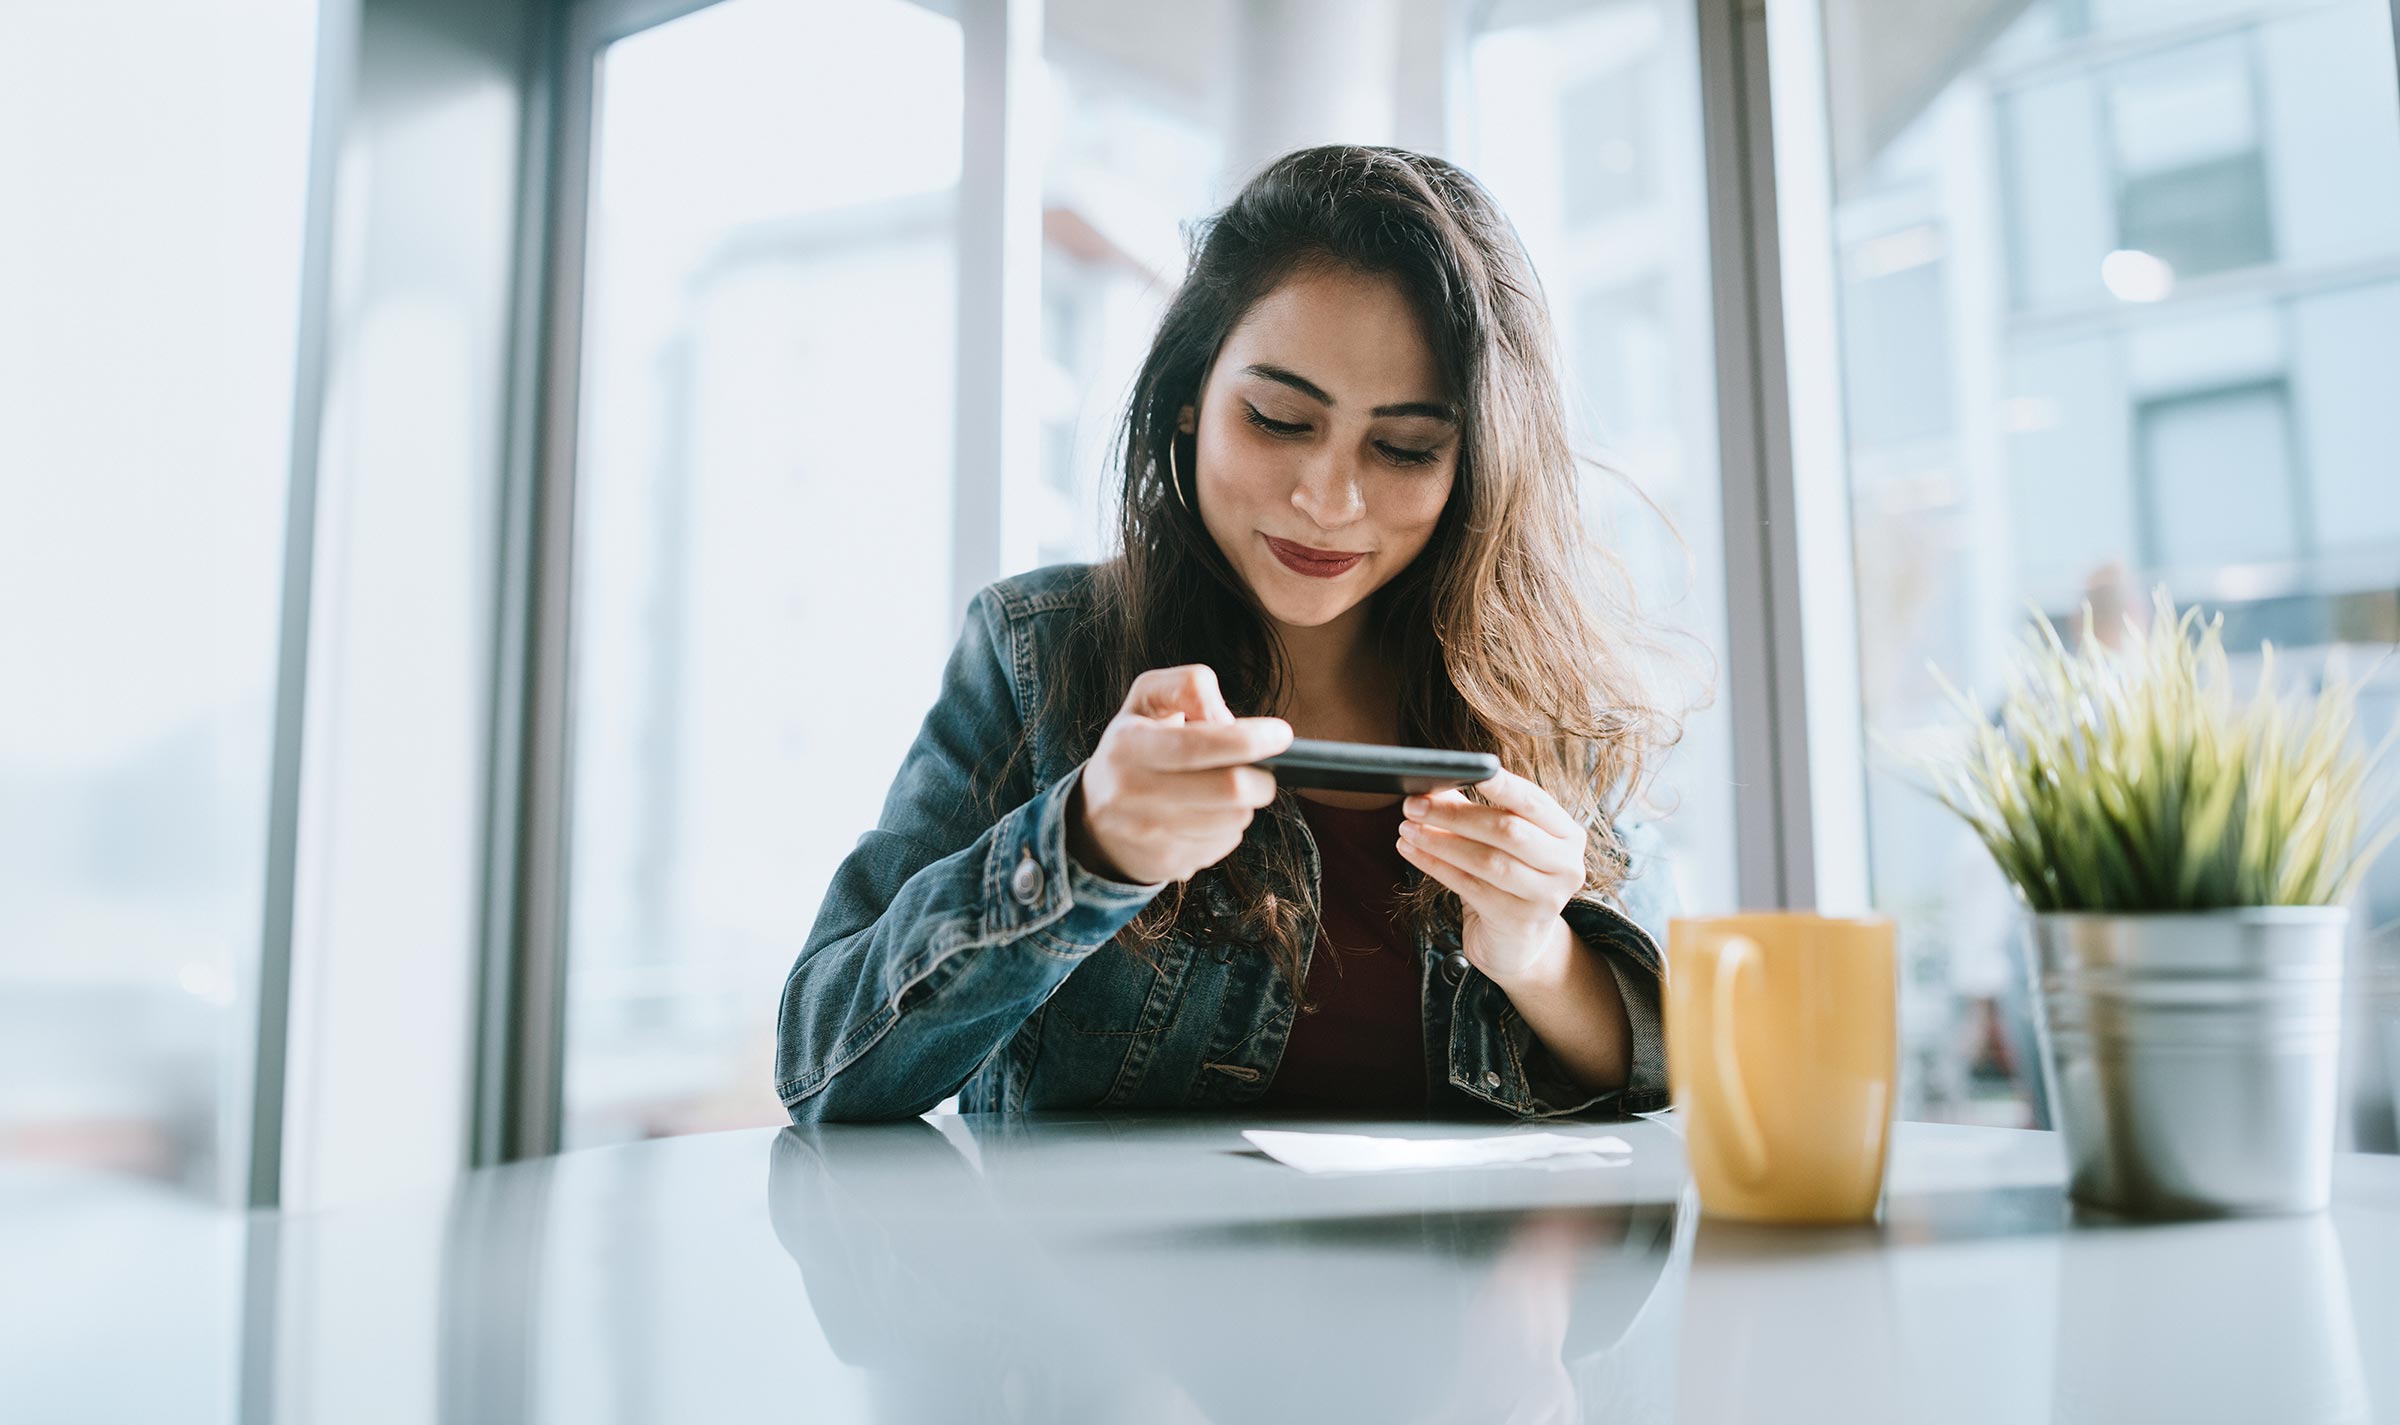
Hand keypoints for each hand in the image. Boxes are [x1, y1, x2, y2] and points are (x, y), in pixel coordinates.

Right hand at [1069, 665, 1292, 885]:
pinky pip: (1224, 843)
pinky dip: (1228, 826)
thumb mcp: (1147, 700)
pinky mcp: (1166, 863)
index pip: (1196, 746)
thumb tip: (1227, 721)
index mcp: (1128, 746)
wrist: (1092, 819)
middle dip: (1261, 777)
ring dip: (1244, 803)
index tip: (1281, 735)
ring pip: (1233, 820)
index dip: (1247, 740)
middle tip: (1264, 769)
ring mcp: (1148, 835)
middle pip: (1229, 791)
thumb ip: (1188, 687)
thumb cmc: (1134, 747)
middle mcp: (1131, 794)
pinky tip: (1208, 814)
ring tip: (1224, 789)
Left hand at [1396, 769, 1585, 986]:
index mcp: (1567, 834)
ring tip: (1406, 828)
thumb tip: (1434, 783)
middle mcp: (1566, 865)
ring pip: (1487, 861)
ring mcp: (1546, 896)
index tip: (1472, 769)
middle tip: (1413, 804)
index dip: (1503, 785)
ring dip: (1440, 841)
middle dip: (1455, 814)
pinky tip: (1411, 852)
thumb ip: (1473, 810)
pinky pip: (1470, 887)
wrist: (1518, 943)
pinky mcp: (1519, 921)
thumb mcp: (1499, 843)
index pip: (1533, 801)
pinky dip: (1436, 866)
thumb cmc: (1507, 880)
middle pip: (1508, 831)